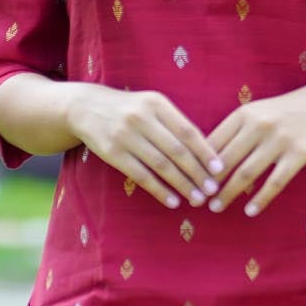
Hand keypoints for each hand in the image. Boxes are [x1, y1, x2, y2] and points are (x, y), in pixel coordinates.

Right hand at [67, 84, 225, 208]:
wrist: (86, 108)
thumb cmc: (130, 109)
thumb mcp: (152, 106)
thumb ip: (175, 123)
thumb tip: (206, 152)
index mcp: (157, 104)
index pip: (187, 131)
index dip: (205, 152)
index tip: (219, 170)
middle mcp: (142, 118)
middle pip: (176, 150)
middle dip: (197, 173)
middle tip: (212, 190)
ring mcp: (125, 136)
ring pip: (161, 165)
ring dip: (181, 184)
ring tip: (197, 199)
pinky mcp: (113, 153)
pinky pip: (141, 176)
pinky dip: (159, 190)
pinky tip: (172, 201)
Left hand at [204, 80, 305, 215]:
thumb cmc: (286, 111)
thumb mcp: (258, 111)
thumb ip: (236, 130)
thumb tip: (206, 157)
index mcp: (244, 113)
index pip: (213, 142)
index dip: (197, 164)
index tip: (186, 181)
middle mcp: (259, 125)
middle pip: (225, 160)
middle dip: (208, 183)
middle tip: (195, 200)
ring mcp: (280, 140)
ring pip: (246, 173)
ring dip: (228, 194)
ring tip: (215, 208)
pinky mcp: (299, 154)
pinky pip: (275, 182)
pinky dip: (260, 199)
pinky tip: (250, 211)